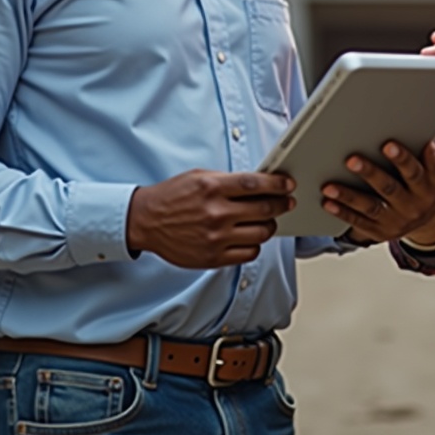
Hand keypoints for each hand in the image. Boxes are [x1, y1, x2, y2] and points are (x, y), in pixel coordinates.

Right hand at [126, 170, 293, 268]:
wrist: (146, 221)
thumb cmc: (172, 197)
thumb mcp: (198, 177)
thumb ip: (228, 180)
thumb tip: (260, 183)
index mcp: (212, 188)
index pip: (255, 184)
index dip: (277, 184)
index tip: (288, 185)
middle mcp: (215, 213)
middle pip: (264, 210)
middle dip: (281, 205)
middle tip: (286, 202)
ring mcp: (215, 237)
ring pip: (261, 234)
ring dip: (269, 226)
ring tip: (266, 220)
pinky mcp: (213, 257)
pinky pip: (249, 253)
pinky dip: (255, 245)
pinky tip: (250, 237)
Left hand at [321, 141, 434, 244]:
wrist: (431, 223)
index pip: (424, 169)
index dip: (408, 158)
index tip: (391, 144)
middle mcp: (417, 203)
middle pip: (393, 187)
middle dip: (372, 172)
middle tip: (353, 158)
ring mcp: (398, 219)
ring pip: (372, 205)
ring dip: (350, 194)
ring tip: (330, 183)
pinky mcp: (382, 231)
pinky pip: (360, 222)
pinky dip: (342, 211)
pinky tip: (327, 200)